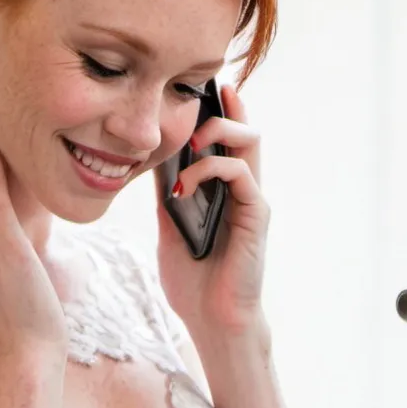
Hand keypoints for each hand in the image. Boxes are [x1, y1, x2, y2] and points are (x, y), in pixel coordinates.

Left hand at [156, 85, 269, 336]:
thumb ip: (168, 192)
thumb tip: (150, 157)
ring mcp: (252, 200)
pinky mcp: (256, 215)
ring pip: (250, 142)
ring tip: (187, 143)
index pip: (226, 138)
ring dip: (216, 131)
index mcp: (225, 191)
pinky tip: (182, 188)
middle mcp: (243, 190)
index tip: (194, 85)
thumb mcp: (170, 226)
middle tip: (191, 102)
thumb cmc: (193, 281)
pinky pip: (240, 173)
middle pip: (244, 129)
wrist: (212, 322)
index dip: (216, 108)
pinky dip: (209, 169)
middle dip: (221, 107)